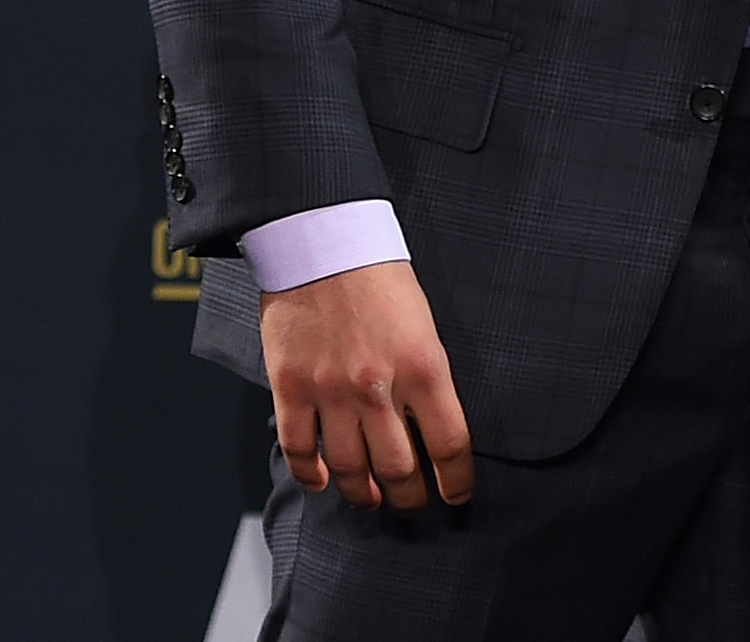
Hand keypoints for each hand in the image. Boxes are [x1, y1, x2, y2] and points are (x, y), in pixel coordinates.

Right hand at [259, 260, 473, 510]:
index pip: (449, 443)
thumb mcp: (425, 324)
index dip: (456, 479)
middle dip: (411, 496)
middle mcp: (378, 387)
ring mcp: (330, 391)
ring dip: (364, 493)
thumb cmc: (383, 279)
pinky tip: (324, 482)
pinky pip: (300, 448)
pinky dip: (312, 474)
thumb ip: (426, 376)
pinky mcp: (290, 387)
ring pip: (349, 468)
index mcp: (424, 366)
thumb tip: (429, 425)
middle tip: (415, 505)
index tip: (458, 495)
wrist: (324, 243)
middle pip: (398, 467)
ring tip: (374, 500)